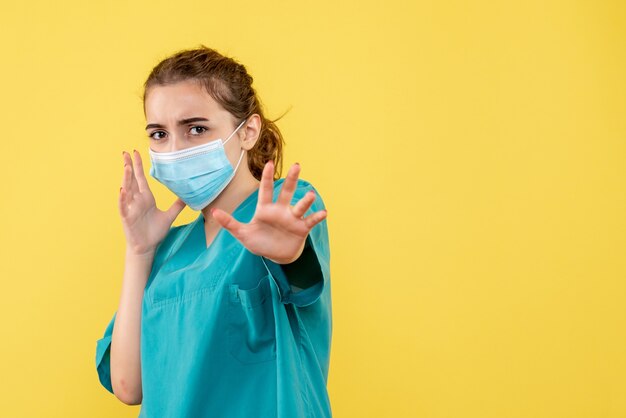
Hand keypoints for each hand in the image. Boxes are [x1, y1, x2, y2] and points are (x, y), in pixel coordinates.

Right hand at [118, 150, 185, 255]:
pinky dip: (123, 199)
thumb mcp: (169, 216)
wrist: (148, 247)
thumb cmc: (154, 232)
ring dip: (126, 179)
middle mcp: (137, 200)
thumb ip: (177, 206)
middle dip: (129, 166)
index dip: (138, 165)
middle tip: (125, 153)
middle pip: (131, 180)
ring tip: (126, 167)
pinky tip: (122, 190)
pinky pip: (124, 206)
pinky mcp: (127, 218)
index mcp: (146, 198)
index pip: (141, 178)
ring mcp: (131, 208)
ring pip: (127, 190)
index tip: (135, 152)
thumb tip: (187, 197)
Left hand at [212, 161, 326, 263]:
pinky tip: (324, 212)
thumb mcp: (243, 234)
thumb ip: (230, 223)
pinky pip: (310, 221)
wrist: (276, 256)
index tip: (269, 163)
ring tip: (311, 195)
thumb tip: (213, 212)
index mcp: (266, 209)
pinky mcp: (301, 228)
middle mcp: (281, 210)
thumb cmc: (259, 242)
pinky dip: (317, 217)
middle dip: (291, 179)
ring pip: (300, 206)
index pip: (266, 190)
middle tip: (297, 165)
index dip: (266, 177)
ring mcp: (292, 218)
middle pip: (286, 191)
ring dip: (305, 201)